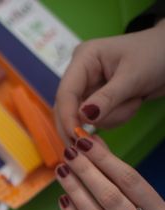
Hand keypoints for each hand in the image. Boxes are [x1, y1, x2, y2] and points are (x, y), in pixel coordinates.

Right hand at [55, 20, 164, 139]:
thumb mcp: (133, 76)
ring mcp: (90, 87)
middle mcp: (82, 74)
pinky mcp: (100, 100)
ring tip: (135, 100)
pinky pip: (100, 119)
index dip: (67, 116)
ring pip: (87, 117)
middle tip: (95, 141)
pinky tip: (134, 102)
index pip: (66, 92)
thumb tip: (83, 117)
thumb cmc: (157, 55)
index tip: (74, 137)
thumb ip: (107, 98)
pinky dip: (118, 117)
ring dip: (113, 116)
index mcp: (84, 58)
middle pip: (70, 108)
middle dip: (90, 120)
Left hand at [56, 137, 164, 209]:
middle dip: (86, 172)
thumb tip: (94, 143)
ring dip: (75, 191)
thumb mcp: (146, 207)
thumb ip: (121, 178)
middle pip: (111, 199)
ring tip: (61, 171)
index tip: (84, 142)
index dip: (105, 160)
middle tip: (68, 152)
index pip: (132, 182)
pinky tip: (62, 199)